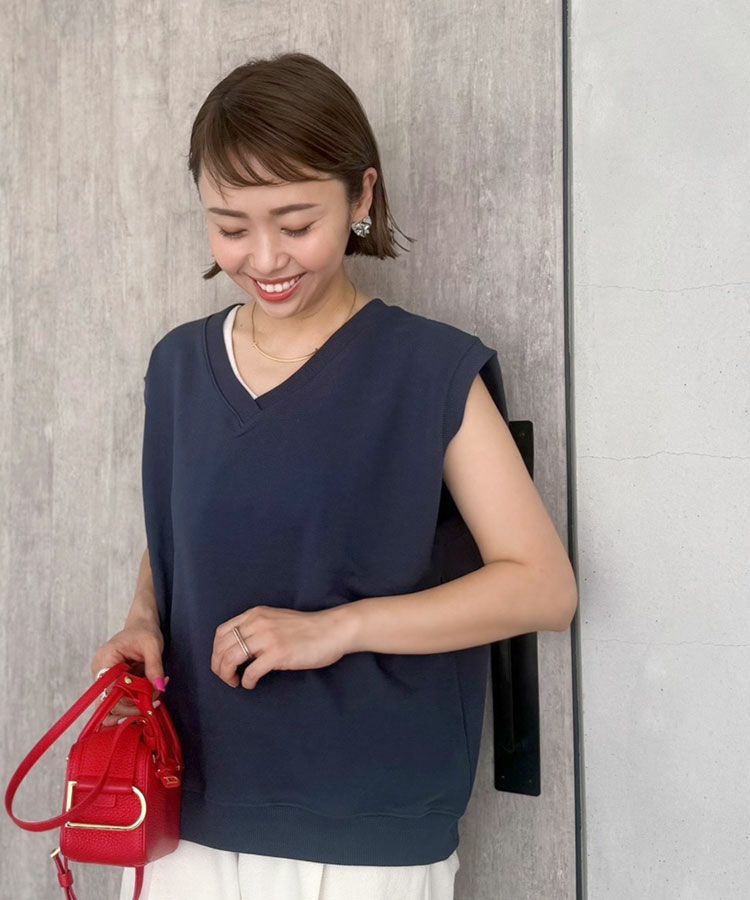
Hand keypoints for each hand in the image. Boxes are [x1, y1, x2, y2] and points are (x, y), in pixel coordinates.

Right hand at [90, 619, 165, 726]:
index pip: (109, 693)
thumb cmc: (144, 631)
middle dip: (135, 704)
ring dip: (137, 702)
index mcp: (105, 660)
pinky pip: (123, 695)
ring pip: (117, 701)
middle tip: (156, 700)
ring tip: (156, 693)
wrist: (142, 624)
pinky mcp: (113, 680)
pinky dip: (137, 696)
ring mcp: (105, 677)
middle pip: (111, 701)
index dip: (127, 704)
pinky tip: (151, 689)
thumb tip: (160, 688)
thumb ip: (154, 667)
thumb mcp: (152, 646)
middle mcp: (100, 671)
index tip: (148, 704)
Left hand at [211, 605, 354, 690]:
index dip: (216, 651)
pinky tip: (251, 684)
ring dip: (227, 674)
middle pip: (223, 647)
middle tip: (226, 677)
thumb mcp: (276, 619)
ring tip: (234, 682)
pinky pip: (250, 671)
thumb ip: (258, 628)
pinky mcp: (278, 654)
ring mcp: (268, 638)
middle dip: (218, 666)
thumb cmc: (308, 628)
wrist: (332, 630)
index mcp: (256, 614)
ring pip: (231, 658)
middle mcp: (258, 623)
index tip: (221, 663)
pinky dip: (246, 681)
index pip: (222, 632)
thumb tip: (241, 648)